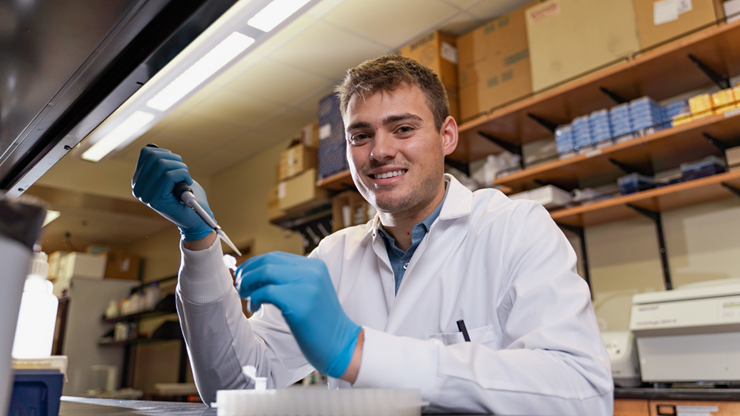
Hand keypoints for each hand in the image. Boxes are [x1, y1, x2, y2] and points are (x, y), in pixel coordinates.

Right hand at [132, 146, 213, 240]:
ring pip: (163, 165)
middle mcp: (137, 187)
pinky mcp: (156, 200)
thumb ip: (159, 162)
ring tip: (186, 180)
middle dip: (175, 160)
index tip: (175, 166)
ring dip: (181, 168)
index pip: (147, 152)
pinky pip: (170, 176)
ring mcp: (145, 195)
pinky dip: (184, 176)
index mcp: (138, 180)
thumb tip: (152, 147)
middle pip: (155, 156)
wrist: (197, 219)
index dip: (167, 154)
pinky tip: (188, 186)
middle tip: (184, 174)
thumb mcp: (171, 174)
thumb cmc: (187, 195)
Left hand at [235, 252, 361, 377]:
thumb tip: (255, 275)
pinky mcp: (298, 302)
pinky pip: (265, 292)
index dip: (254, 264)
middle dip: (247, 272)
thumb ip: (291, 280)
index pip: (276, 256)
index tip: (243, 276)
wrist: (341, 344)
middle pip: (268, 261)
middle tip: (240, 286)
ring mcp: (306, 285)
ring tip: (245, 296)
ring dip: (248, 283)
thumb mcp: (310, 292)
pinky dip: (254, 299)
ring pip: (265, 272)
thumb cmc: (321, 324)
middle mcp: (312, 271)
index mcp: (315, 266)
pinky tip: (254, 308)